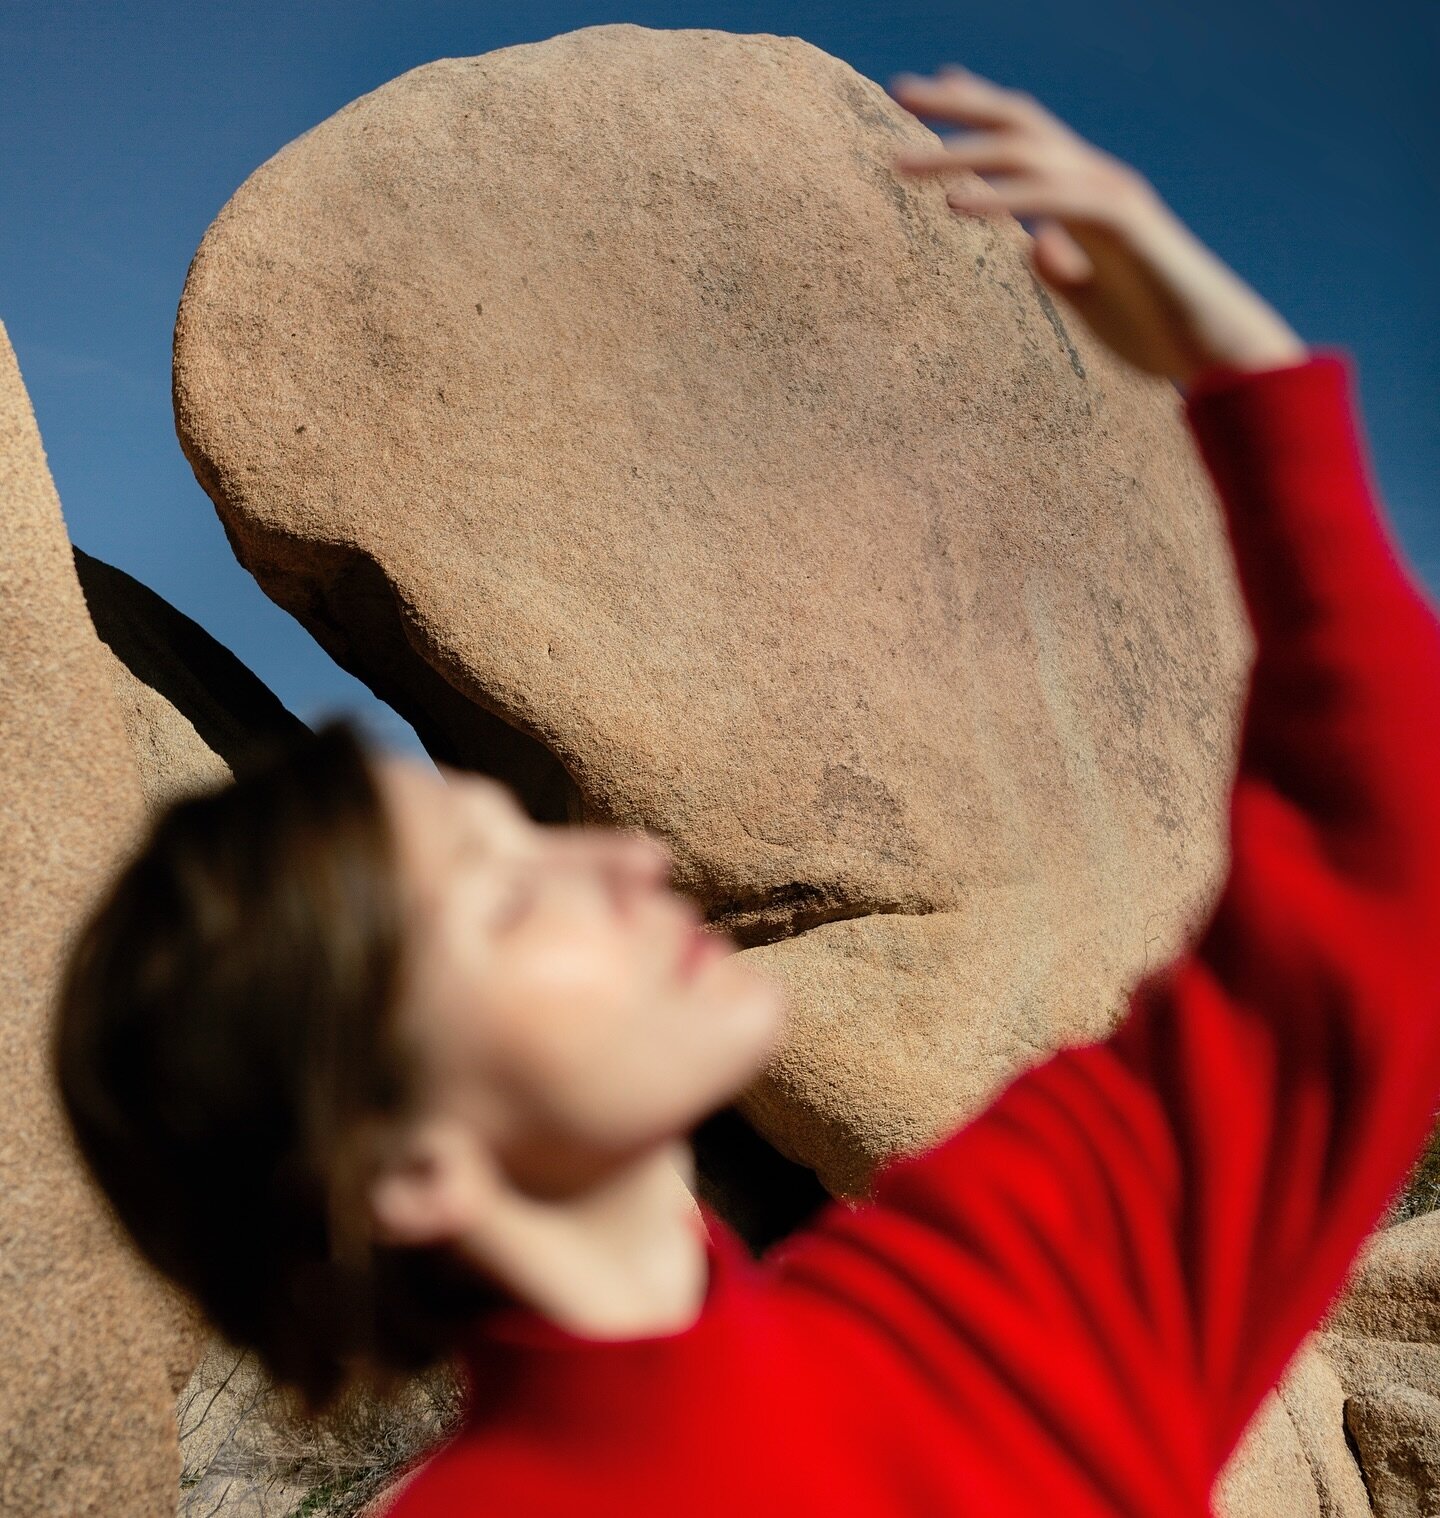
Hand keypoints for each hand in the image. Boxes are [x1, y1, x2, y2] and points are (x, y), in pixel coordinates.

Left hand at [885, 66, 1307, 389]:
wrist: (1215, 352)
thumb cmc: (1157, 332)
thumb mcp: (1091, 302)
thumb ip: (1061, 271)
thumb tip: (1034, 248)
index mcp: (1085, 197)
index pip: (1026, 135)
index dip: (979, 109)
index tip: (929, 90)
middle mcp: (1097, 181)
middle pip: (1019, 121)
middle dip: (959, 103)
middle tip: (901, 87)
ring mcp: (1112, 195)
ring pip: (1026, 152)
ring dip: (959, 154)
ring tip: (901, 164)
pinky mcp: (1124, 223)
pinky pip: (1052, 199)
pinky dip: (1001, 197)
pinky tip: (955, 204)